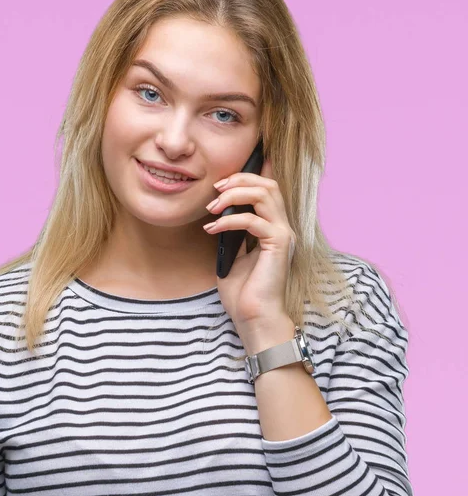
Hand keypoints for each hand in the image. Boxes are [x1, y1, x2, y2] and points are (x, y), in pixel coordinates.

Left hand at [203, 157, 295, 348]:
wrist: (253, 317)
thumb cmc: (243, 292)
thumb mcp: (233, 255)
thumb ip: (232, 234)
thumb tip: (219, 214)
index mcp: (273, 228)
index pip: (267, 189)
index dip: (245, 178)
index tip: (219, 185)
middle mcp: (282, 227)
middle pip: (268, 184)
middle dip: (239, 179)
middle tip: (215, 189)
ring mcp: (283, 234)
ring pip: (265, 194)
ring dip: (234, 195)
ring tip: (212, 207)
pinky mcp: (279, 244)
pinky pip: (253, 220)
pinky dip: (229, 221)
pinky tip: (212, 229)